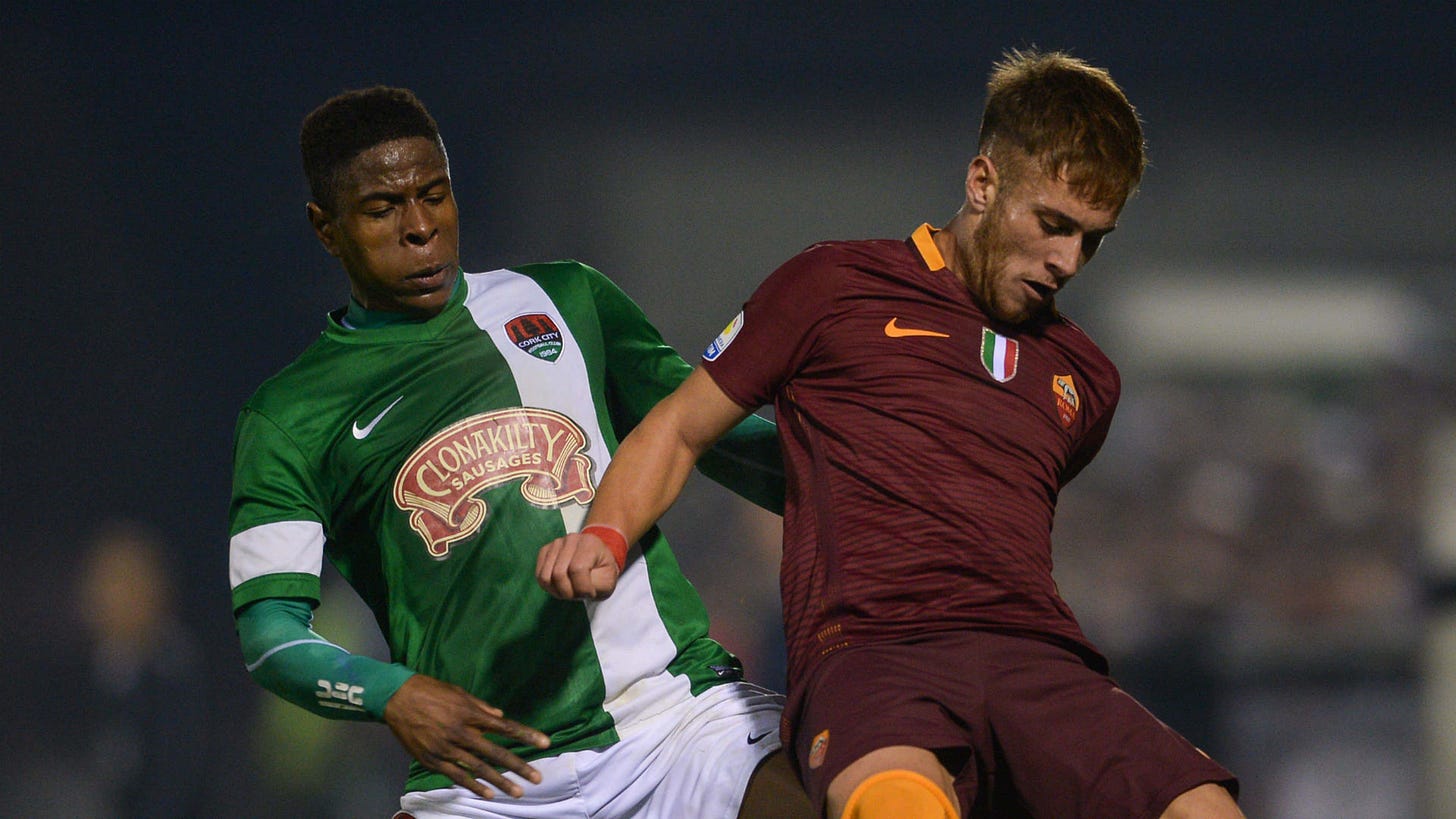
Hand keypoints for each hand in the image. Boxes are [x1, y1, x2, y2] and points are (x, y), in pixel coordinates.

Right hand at [382, 674, 550, 799]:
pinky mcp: (433, 759)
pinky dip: (473, 785)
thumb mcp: (458, 692)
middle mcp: (461, 732)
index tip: (545, 742)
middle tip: (537, 778)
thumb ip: (480, 706)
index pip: (505, 727)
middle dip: (518, 766)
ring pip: (478, 768)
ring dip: (499, 782)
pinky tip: (488, 793)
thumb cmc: (430, 691)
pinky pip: (456, 775)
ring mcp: (447, 748)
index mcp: (470, 713)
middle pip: (495, 752)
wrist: (396, 699)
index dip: (526, 735)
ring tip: (517, 792)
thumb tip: (499, 715)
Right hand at [536, 531, 620, 599]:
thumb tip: (579, 587)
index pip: (577, 569)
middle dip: (569, 592)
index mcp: (589, 543)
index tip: (590, 593)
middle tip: (579, 594)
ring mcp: (555, 544)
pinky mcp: (544, 551)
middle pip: (558, 574)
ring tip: (570, 590)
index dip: (582, 588)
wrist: (596, 559)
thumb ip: (596, 585)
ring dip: (558, 591)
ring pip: (545, 577)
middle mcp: (571, 540)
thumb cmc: (602, 571)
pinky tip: (561, 587)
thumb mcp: (608, 581)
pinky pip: (539, 575)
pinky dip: (549, 587)